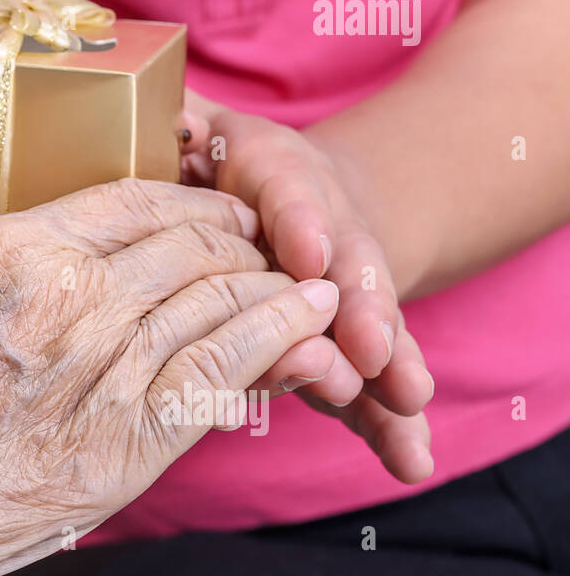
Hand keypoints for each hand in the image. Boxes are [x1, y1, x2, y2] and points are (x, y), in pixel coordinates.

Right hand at [0, 172, 341, 575]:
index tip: (210, 202)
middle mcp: (60, 296)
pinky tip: (304, 329)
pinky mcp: (118, 446)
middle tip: (264, 242)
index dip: (185, 196)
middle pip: (185, 245)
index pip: (127, 198)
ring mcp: (94, 368)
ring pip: (215, 302)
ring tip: (307, 283)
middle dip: (237, 237)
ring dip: (271, 287)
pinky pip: (220, 376)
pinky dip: (273, 344)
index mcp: (0, 249)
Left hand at [181, 91, 434, 482]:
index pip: (289, 198)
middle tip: (369, 346)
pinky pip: (368, 382)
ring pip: (368, 329)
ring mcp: (340, 294)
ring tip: (407, 402)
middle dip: (359, 308)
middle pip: (346, 270)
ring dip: (387, 367)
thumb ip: (185, 120)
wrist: (300, 200)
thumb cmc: (229, 166)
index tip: (306, 252)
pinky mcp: (345, 343)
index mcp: (279, 181)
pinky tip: (408, 460)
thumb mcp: (208, 128)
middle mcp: (322, 237)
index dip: (299, 222)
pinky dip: (387, 422)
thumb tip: (167, 114)